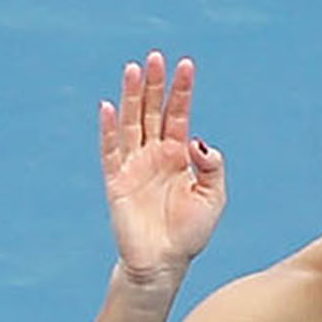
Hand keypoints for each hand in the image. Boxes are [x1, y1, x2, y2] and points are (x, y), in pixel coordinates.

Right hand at [99, 52, 225, 283]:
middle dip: (155, 85)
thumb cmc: (189, 233)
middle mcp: (154, 155)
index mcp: (178, 156)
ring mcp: (134, 166)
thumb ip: (211, 166)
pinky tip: (108, 107)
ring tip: (134, 69)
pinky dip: (109, 130)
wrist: (164, 264)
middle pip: (153, 111)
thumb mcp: (213, 197)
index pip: (179, 114)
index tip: (186, 64)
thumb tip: (197, 139)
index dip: (182, 90)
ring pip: (132, 124)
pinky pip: (111, 151)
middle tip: (157, 56)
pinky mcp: (116, 182)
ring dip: (132, 97)